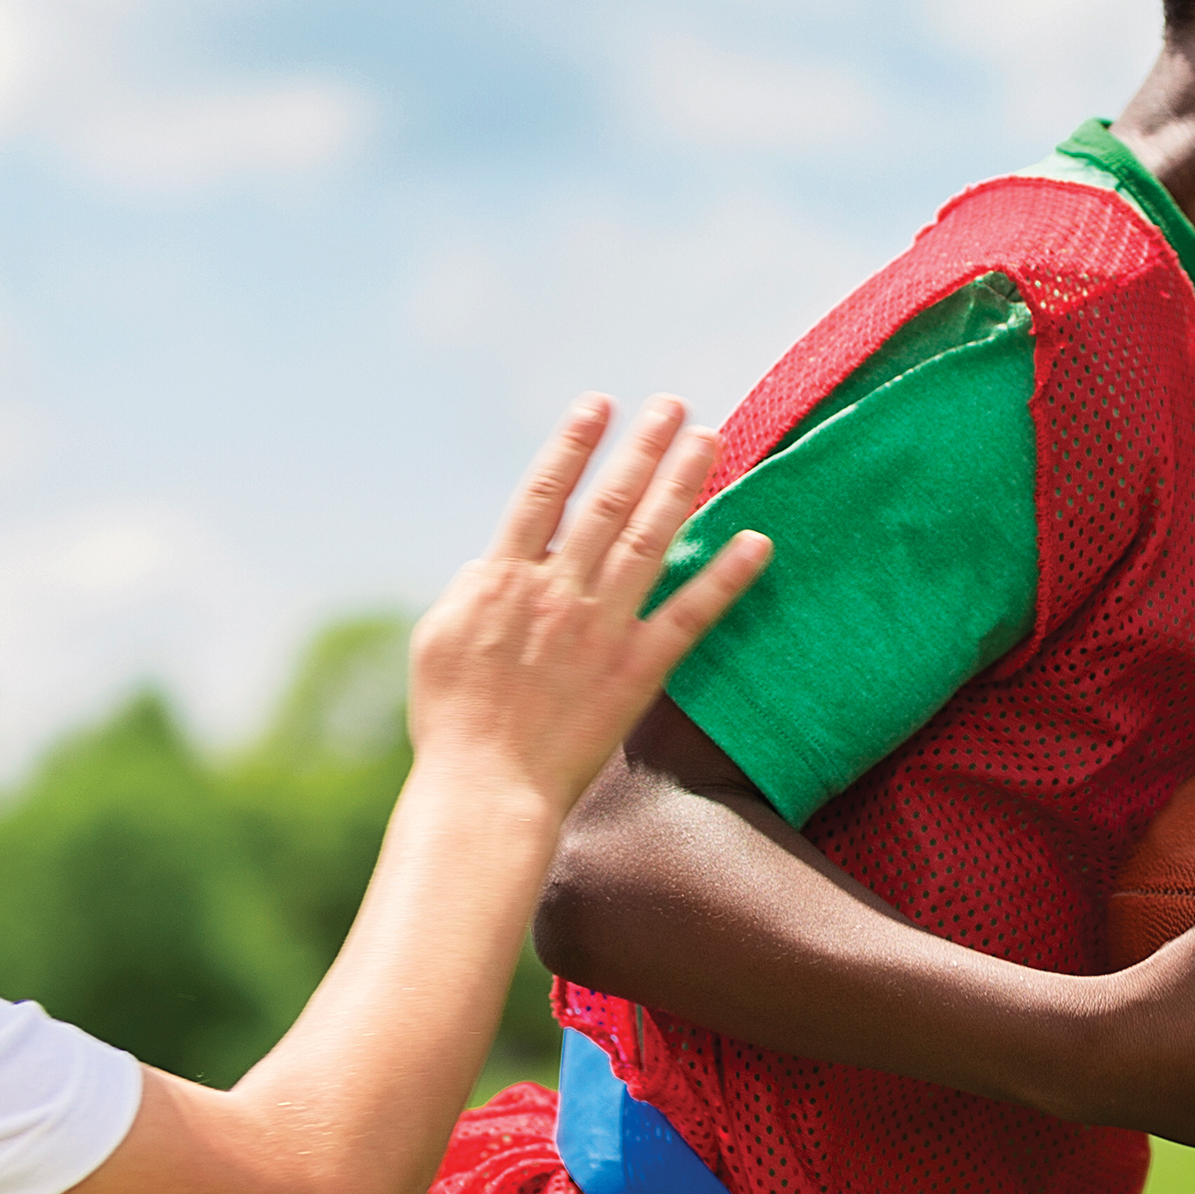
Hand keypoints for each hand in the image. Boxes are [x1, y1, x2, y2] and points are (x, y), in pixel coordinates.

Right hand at [407, 397, 769, 826]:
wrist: (484, 789)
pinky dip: (725, 577)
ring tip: (710, 440)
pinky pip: (691, 615)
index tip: (600, 404)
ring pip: (651, 540)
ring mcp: (602, 628)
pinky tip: (756, 542)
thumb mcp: (438, 640)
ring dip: (683, 485)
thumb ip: (474, 589)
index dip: (575, 444)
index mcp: (505, 577)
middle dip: (643, 447)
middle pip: (609, 502)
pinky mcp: (637, 671)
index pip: (546, 492)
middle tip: (674, 404)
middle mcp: (559, 590)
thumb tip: (497, 560)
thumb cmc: (451, 723)